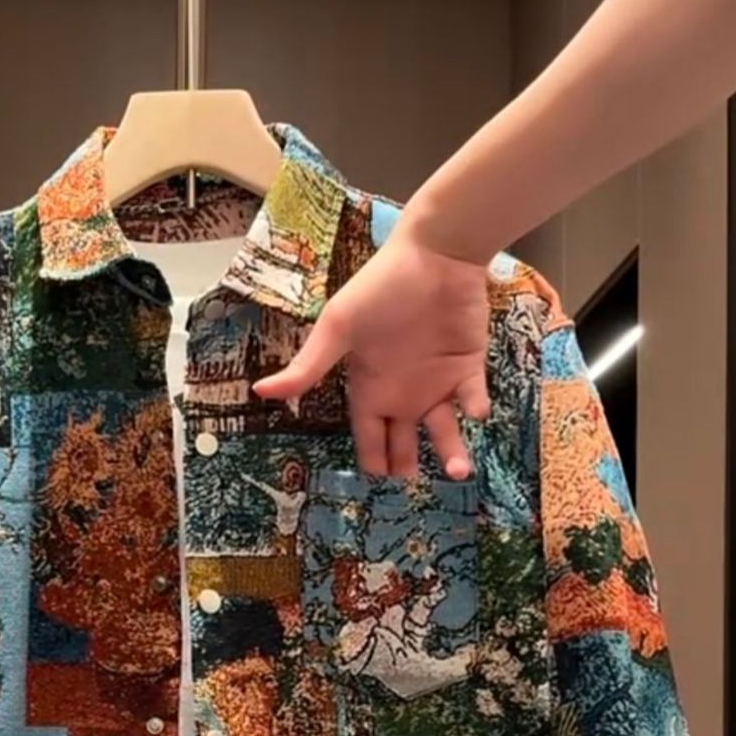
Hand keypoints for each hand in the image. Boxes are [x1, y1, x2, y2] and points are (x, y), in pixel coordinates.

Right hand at [250, 218, 491, 478]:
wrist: (435, 253)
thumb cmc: (379, 288)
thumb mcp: (337, 326)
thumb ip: (309, 365)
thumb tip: (259, 392)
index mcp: (370, 386)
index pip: (369, 433)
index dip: (372, 457)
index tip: (375, 480)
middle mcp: (403, 390)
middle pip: (405, 441)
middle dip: (407, 464)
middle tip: (410, 482)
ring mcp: (437, 380)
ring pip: (444, 430)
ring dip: (451, 452)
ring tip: (458, 471)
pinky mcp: (469, 366)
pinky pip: (474, 398)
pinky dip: (476, 408)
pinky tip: (473, 411)